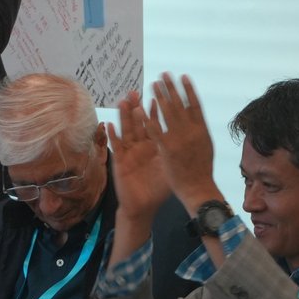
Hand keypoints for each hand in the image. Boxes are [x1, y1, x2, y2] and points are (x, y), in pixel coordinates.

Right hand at [105, 91, 172, 219]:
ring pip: (126, 131)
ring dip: (124, 116)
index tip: (156, 96)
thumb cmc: (158, 189)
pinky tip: (108, 124)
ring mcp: (129, 152)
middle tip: (135, 92)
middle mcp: (140, 146)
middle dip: (136, 107)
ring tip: (122, 101)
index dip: (154, 111)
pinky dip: (111, 135)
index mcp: (154, 146)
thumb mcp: (169, 168)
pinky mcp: (120, 161)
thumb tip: (190, 139)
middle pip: (138, 123)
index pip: (154, 125)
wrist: (144, 206)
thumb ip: (174, 153)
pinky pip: (116, 146)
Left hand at [143, 74, 220, 209]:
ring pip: (167, 114)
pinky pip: (154, 131)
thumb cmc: (202, 169)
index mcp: (202, 130)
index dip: (189, 90)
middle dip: (171, 88)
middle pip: (179, 105)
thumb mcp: (205, 147)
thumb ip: (199, 131)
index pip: (195, 105)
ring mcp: (178, 139)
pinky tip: (140, 108)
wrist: (197, 188)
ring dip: (160, 97)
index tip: (183, 76)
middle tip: (163, 75)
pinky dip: (147, 119)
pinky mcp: (166, 149)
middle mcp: (191, 132)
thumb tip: (197, 118)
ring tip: (152, 85)